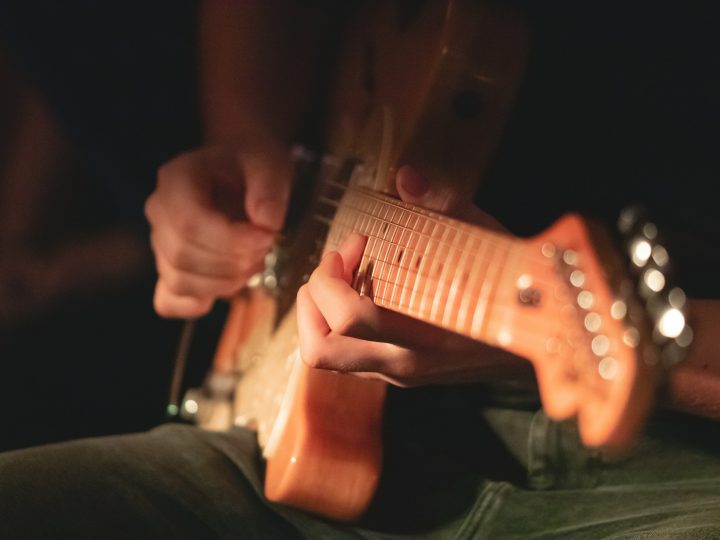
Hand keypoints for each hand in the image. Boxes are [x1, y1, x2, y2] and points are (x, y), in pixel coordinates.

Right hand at [144, 145, 291, 317]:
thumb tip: (265, 223)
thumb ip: (270, 188)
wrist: (242, 175)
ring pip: (180, 281)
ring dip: (226, 282)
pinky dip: (200, 302)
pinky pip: (170, 302)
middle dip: (233, 262)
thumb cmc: (251, 168)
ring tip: (254, 261)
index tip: (267, 237)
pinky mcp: (169, 270)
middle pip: (183, 255)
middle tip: (266, 247)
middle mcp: (159, 212)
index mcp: (176, 179)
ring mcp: (160, 244)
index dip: (231, 240)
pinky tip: (230, 282)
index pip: (188, 222)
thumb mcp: (269, 164)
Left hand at [296, 166, 531, 386]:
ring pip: (325, 356)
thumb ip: (445, 206)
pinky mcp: (397, 373)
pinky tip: (362, 290)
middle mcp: (402, 365)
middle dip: (312, 300)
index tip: (356, 243)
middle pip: (319, 349)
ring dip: (319, 311)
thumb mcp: (486, 242)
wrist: (544, 340)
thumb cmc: (514, 288)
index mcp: (422, 337)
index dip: (333, 276)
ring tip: (343, 276)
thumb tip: (406, 176)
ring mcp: (397, 374)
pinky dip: (335, 321)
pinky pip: (345, 353)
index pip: (347, 319)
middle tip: (336, 264)